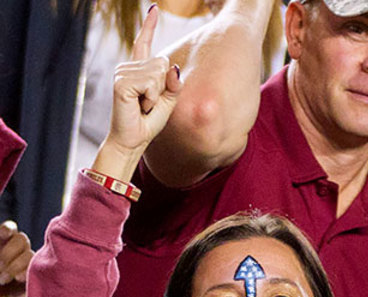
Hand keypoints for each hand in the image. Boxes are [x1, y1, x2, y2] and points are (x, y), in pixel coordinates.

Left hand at [0, 221, 31, 296]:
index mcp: (1, 250)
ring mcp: (26, 269)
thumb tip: (3, 260)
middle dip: (9, 251)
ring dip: (15, 264)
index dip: (6, 230)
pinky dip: (25, 271)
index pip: (8, 230)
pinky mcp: (35, 281)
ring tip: (4, 280)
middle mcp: (14, 256)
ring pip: (29, 253)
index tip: (1, 235)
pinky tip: (17, 280)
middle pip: (21, 239)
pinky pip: (37, 269)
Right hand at [97, 6, 182, 176]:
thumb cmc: (148, 122)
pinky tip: (140, 105)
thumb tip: (174, 66)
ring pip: (157, 72)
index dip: (149, 25)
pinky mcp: (121, 82)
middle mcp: (128, 67)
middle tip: (149, 103)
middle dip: (163, 86)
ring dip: (157, 94)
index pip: (144, 42)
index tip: (153, 8)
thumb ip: (174, 84)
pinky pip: (150, 83)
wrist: (133, 140)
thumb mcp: (168, 101)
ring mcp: (122, 72)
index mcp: (138, 70)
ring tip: (144, 105)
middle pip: (162, 62)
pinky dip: (151, 98)